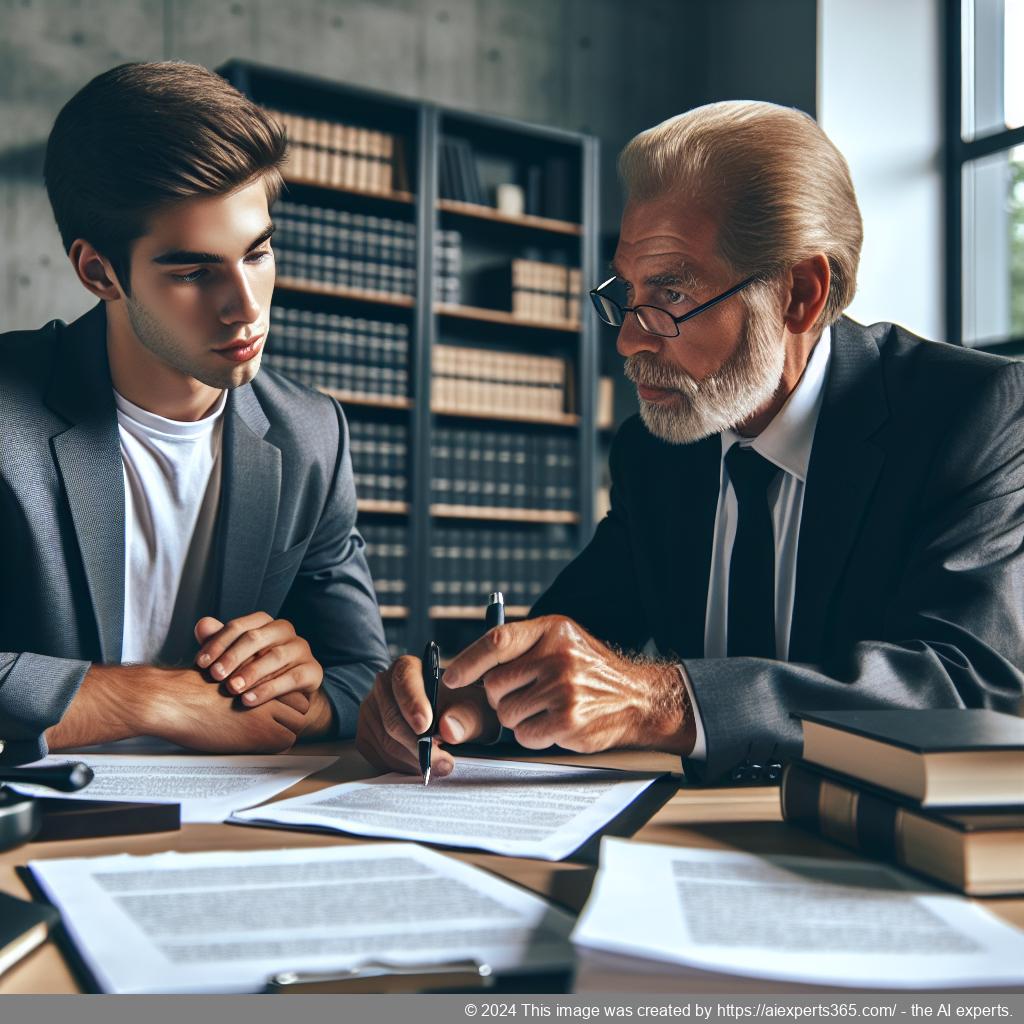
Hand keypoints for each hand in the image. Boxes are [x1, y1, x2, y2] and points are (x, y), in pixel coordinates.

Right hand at [154, 667, 311, 752]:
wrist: (174, 700)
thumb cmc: (188, 686)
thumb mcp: (222, 671)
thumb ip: (242, 676)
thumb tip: (250, 686)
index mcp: (261, 672)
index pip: (291, 688)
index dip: (286, 701)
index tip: (276, 711)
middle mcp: (269, 688)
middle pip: (300, 705)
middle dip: (290, 717)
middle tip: (274, 726)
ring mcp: (268, 710)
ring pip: (296, 724)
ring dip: (284, 731)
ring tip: (265, 737)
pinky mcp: (260, 731)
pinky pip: (285, 742)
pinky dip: (276, 746)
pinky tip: (257, 746)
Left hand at [194, 613, 323, 707]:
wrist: (289, 697)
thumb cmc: (256, 673)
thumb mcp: (236, 659)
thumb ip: (219, 644)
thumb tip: (202, 625)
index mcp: (265, 623)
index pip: (239, 626)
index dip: (218, 643)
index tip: (200, 663)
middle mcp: (285, 631)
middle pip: (256, 637)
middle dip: (233, 657)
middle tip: (215, 676)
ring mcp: (301, 649)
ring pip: (275, 656)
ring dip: (251, 673)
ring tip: (232, 689)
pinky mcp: (313, 670)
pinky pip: (291, 678)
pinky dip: (268, 690)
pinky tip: (249, 700)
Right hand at [356, 655, 498, 777]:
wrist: (451, 720)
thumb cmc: (464, 709)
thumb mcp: (478, 709)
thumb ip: (468, 717)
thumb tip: (448, 729)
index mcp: (408, 668)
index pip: (403, 680)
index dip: (412, 703)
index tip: (425, 726)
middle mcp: (383, 686)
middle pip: (392, 719)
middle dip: (418, 745)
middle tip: (443, 762)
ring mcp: (371, 712)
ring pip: (386, 743)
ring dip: (414, 760)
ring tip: (439, 766)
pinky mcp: (366, 737)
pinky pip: (379, 758)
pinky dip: (403, 767)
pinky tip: (423, 766)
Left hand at [443, 615, 693, 754]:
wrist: (636, 697)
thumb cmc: (587, 669)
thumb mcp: (560, 640)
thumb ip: (521, 645)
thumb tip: (466, 668)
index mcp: (552, 631)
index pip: (498, 641)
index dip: (468, 661)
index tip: (451, 678)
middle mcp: (558, 657)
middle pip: (496, 684)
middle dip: (499, 697)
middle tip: (519, 698)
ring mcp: (565, 690)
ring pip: (507, 713)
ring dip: (516, 719)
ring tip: (541, 710)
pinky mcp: (569, 721)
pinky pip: (525, 736)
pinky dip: (531, 736)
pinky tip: (552, 725)